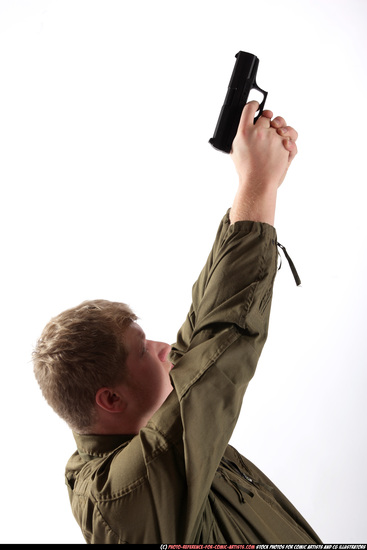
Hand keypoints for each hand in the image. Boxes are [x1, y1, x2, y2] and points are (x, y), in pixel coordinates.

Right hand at [229, 101, 297, 224]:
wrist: (258, 183)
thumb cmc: (247, 170)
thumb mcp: (236, 151)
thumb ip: (242, 136)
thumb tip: (247, 126)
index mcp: (244, 132)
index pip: (249, 108)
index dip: (254, 105)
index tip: (257, 106)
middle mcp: (259, 132)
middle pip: (267, 116)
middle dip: (268, 120)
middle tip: (268, 127)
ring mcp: (273, 138)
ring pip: (282, 125)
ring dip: (281, 128)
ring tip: (279, 135)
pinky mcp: (285, 145)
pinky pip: (291, 137)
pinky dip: (290, 141)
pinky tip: (285, 144)